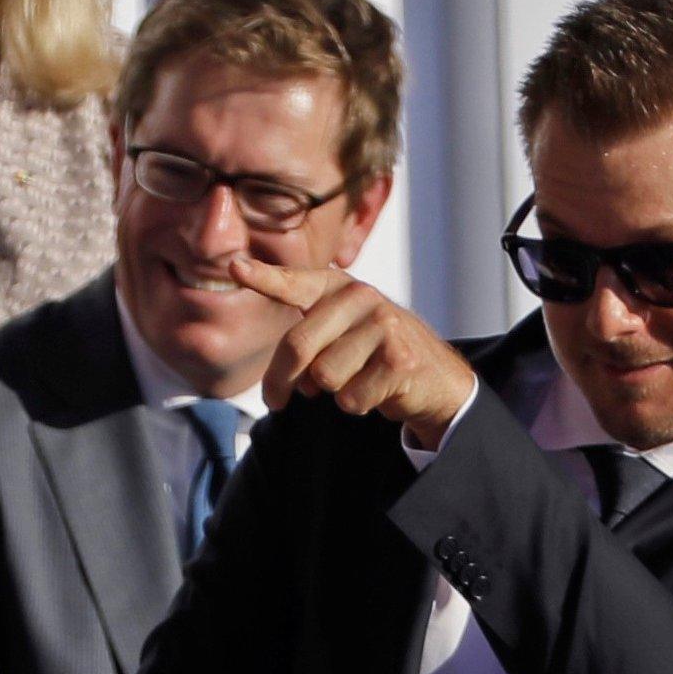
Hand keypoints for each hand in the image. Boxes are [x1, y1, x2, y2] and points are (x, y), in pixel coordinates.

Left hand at [234, 259, 475, 445]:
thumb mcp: (340, 334)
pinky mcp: (399, 360)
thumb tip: (283, 381)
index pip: (295, 283)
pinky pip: (350, 398)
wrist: (436, 377)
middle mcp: (362, 297)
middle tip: (275, 401)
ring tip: (355, 380)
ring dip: (331, 391)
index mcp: (340, 287)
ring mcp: (384, 326)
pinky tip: (377, 391)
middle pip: (298, 346)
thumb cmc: (373, 355)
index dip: (265, 278)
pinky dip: (356, 405)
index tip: (235, 268)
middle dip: (279, 381)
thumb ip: (306, 340)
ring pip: (323, 377)